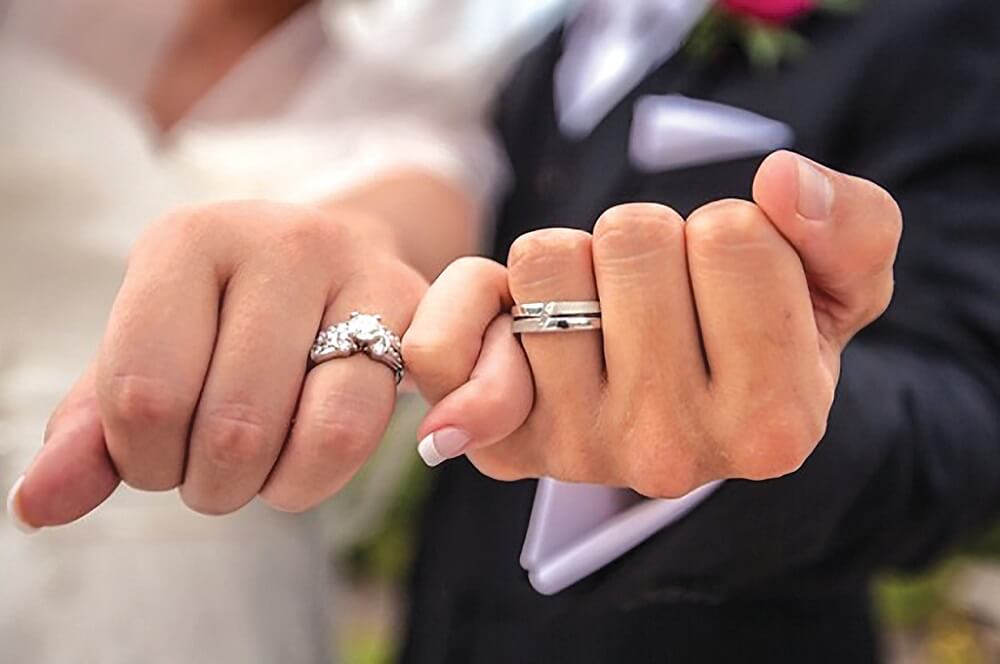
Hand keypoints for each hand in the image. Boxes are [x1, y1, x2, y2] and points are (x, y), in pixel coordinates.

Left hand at [8, 200, 424, 530]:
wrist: (331, 266)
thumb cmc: (222, 324)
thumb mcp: (148, 360)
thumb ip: (90, 433)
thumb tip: (35, 507)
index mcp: (187, 240)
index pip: (144, 391)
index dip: (141, 458)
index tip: (152, 452)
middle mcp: (278, 240)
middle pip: (232, 425)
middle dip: (209, 482)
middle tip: (208, 466)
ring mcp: (358, 270)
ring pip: (317, 433)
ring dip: (274, 489)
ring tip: (257, 470)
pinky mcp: (414, 313)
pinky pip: (368, 431)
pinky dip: (323, 475)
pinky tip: (305, 457)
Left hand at [403, 151, 900, 495]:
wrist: (683, 404)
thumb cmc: (760, 335)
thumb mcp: (838, 286)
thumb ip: (850, 229)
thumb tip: (782, 180)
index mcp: (772, 422)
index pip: (732, 236)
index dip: (731, 231)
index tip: (730, 286)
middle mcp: (671, 453)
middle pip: (633, 238)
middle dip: (649, 242)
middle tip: (663, 298)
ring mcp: (577, 451)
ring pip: (545, 258)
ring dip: (576, 262)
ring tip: (607, 314)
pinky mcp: (501, 443)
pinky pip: (442, 343)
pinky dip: (471, 304)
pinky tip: (516, 328)